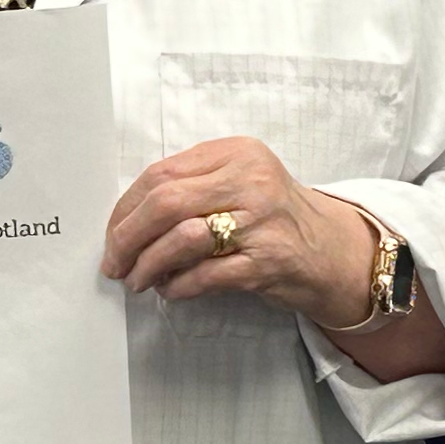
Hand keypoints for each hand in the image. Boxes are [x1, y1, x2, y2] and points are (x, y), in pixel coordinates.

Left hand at [102, 137, 376, 332]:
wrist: (332, 250)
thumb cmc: (273, 217)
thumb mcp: (238, 183)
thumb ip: (191, 187)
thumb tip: (126, 219)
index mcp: (236, 153)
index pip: (162, 173)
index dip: (126, 208)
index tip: (113, 234)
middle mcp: (251, 180)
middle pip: (166, 202)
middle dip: (128, 237)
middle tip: (114, 262)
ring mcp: (262, 221)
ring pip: (182, 239)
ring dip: (149, 265)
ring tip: (138, 280)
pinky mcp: (268, 261)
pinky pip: (205, 275)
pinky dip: (178, 286)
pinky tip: (170, 290)